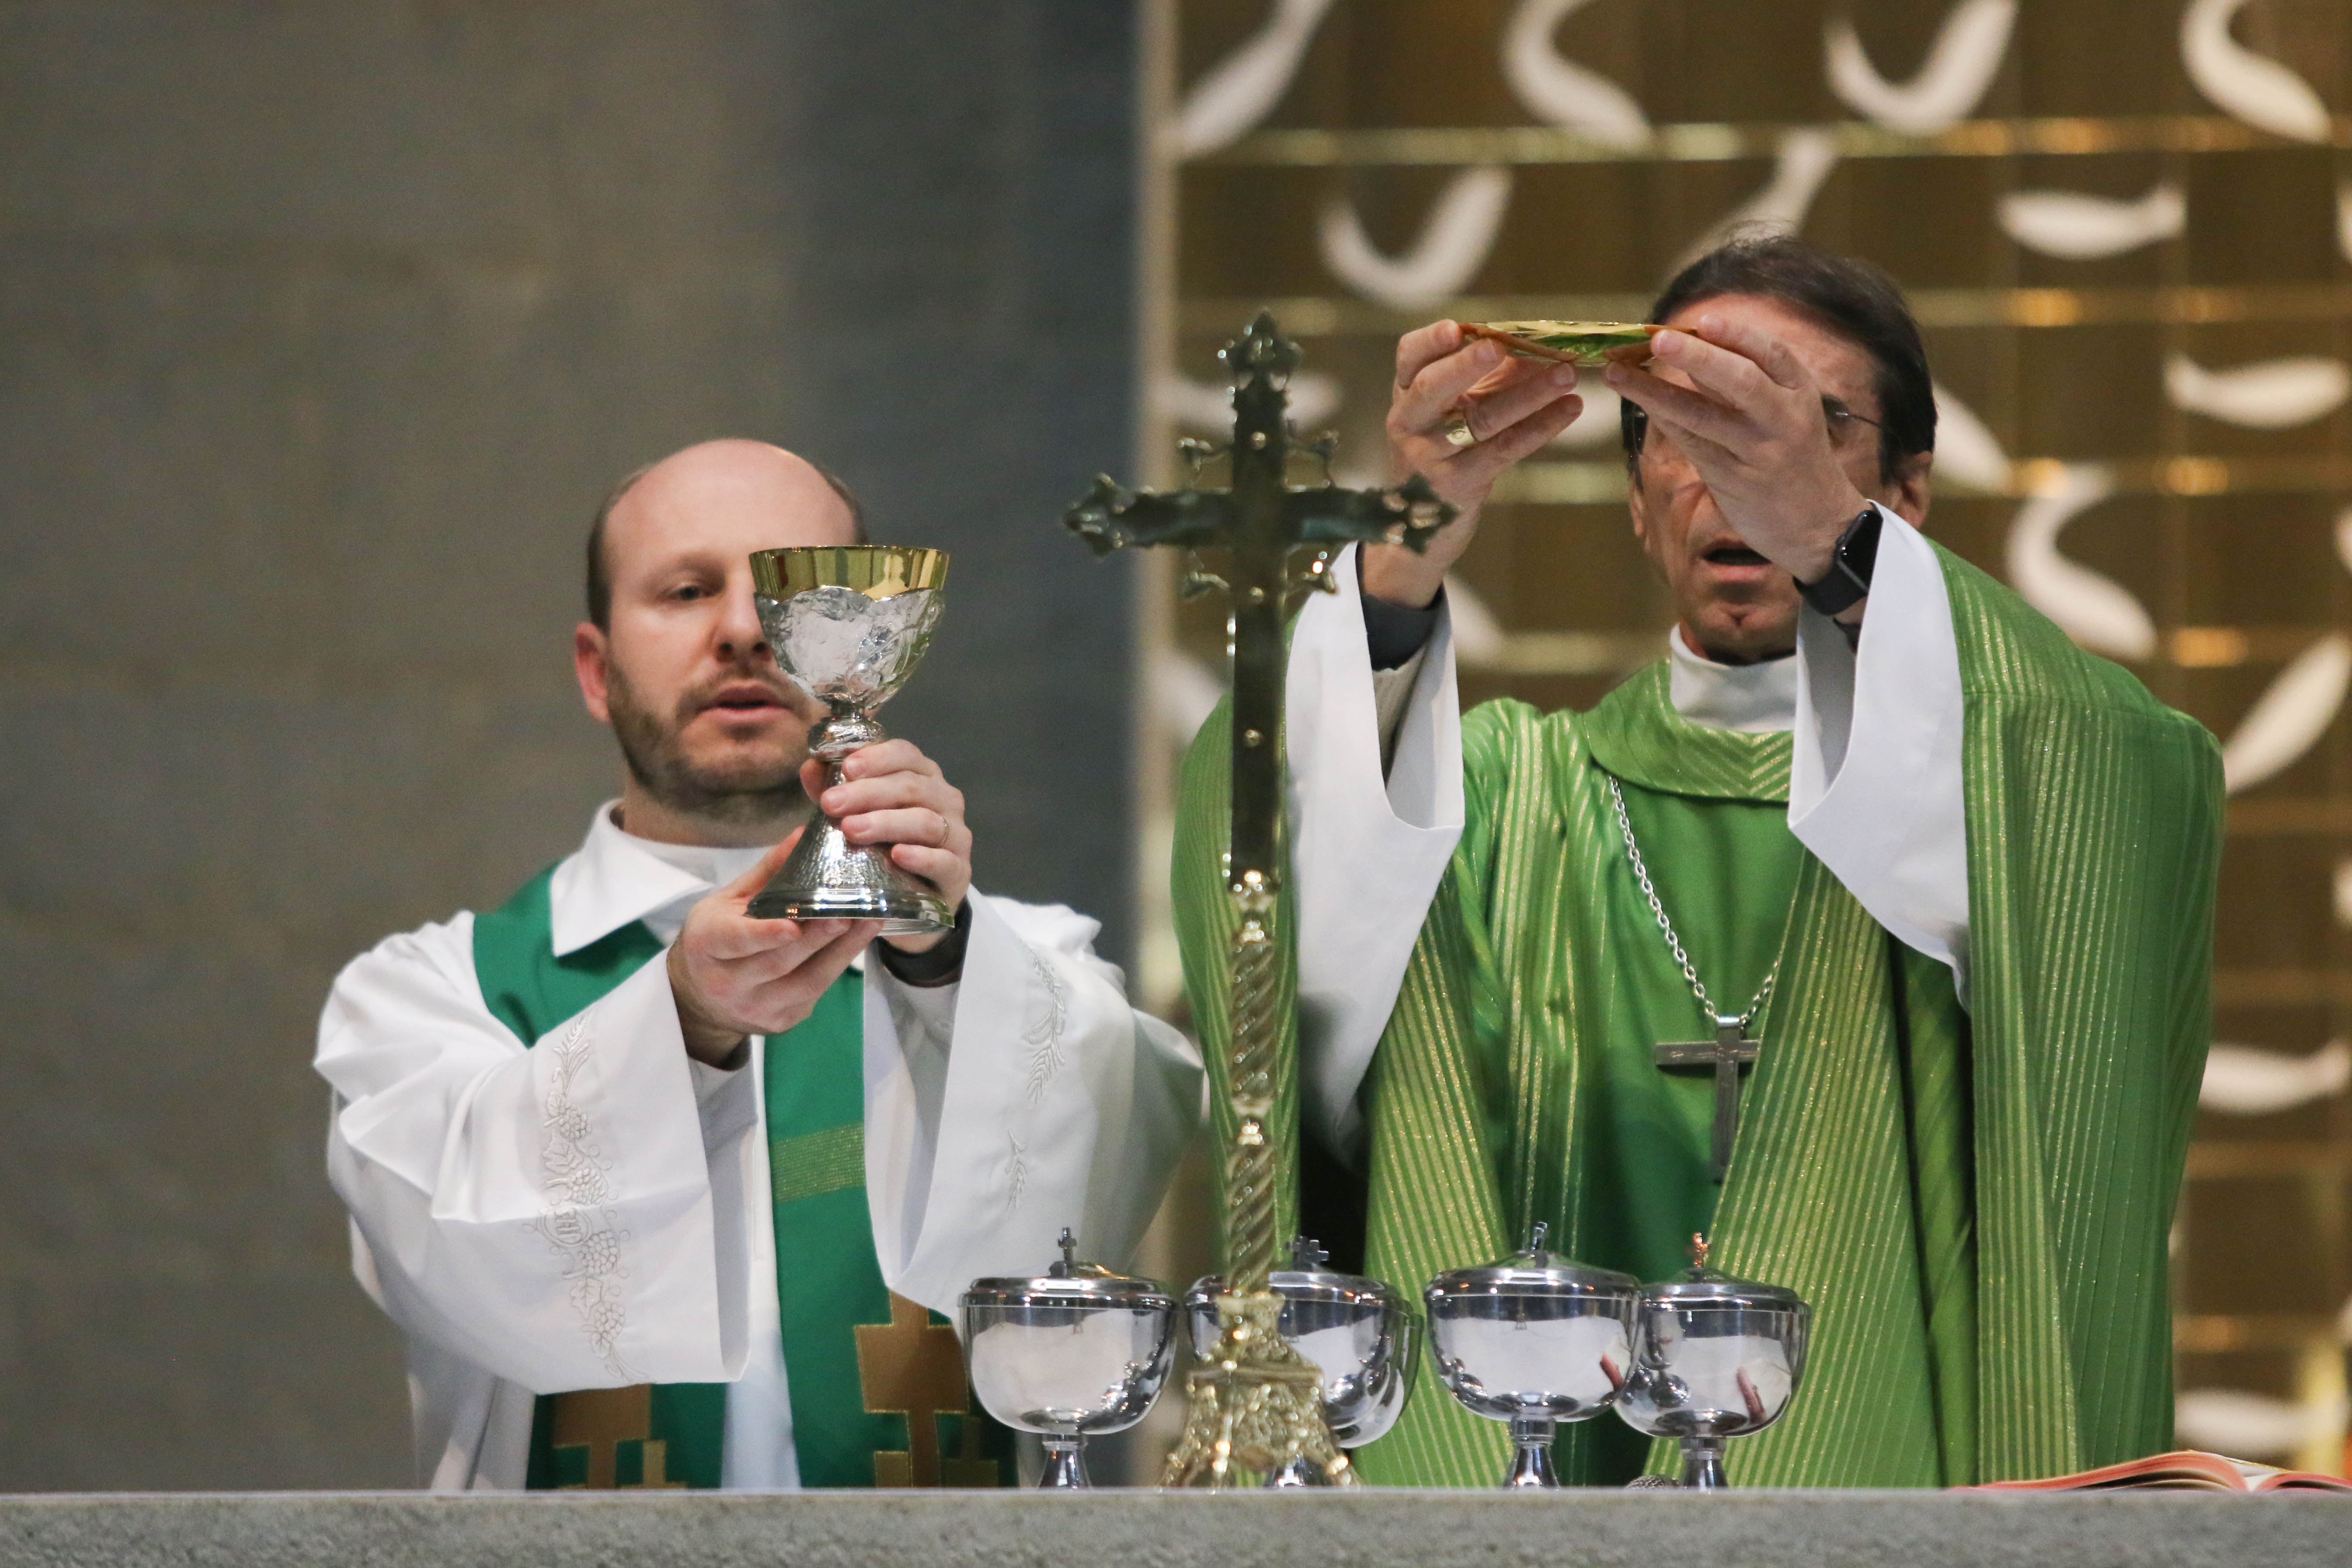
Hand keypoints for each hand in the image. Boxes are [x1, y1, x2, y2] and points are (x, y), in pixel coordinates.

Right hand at [667, 831, 877, 1064]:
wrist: (698, 998)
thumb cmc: (717, 937)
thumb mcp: (728, 900)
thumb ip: (767, 872)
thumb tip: (803, 834)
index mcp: (707, 945)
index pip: (735, 941)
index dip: (765, 935)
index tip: (793, 925)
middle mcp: (727, 983)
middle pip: (779, 962)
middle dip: (818, 938)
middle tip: (851, 911)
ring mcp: (756, 1008)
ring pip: (807, 982)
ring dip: (842, 952)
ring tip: (869, 921)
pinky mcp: (781, 1021)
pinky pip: (816, 993)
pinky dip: (839, 965)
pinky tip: (857, 941)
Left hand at [807, 739, 971, 953]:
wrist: (914, 897)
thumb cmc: (883, 845)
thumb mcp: (856, 814)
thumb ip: (835, 791)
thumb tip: (810, 767)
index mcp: (922, 776)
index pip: (906, 754)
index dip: (876, 758)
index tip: (845, 768)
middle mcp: (945, 799)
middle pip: (911, 786)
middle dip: (868, 793)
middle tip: (831, 803)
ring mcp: (956, 834)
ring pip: (926, 821)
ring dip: (886, 823)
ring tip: (851, 829)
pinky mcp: (959, 871)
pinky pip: (944, 861)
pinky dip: (921, 857)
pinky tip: (897, 856)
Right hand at [1366, 320, 1584, 607]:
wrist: (1422, 528)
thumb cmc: (1448, 450)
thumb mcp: (1455, 407)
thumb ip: (1487, 374)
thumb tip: (1542, 344)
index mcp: (1406, 393)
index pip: (1410, 357)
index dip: (1430, 341)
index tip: (1457, 328)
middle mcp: (1408, 423)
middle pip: (1432, 388)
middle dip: (1466, 365)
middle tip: (1500, 347)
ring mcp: (1428, 456)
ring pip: (1479, 420)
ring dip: (1528, 395)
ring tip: (1566, 375)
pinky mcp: (1457, 484)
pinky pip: (1504, 450)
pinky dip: (1540, 427)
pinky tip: (1570, 409)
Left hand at [1603, 314, 1869, 583]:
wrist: (1817, 523)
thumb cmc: (1792, 454)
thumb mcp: (1787, 410)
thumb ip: (1747, 380)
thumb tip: (1691, 343)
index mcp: (1799, 392)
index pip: (1772, 354)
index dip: (1738, 335)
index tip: (1703, 320)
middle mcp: (1783, 419)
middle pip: (1740, 381)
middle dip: (1697, 357)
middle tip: (1658, 339)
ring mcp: (1757, 452)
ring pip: (1703, 417)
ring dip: (1656, 393)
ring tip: (1617, 373)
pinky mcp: (1732, 480)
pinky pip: (1691, 445)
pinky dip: (1663, 421)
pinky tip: (1637, 403)